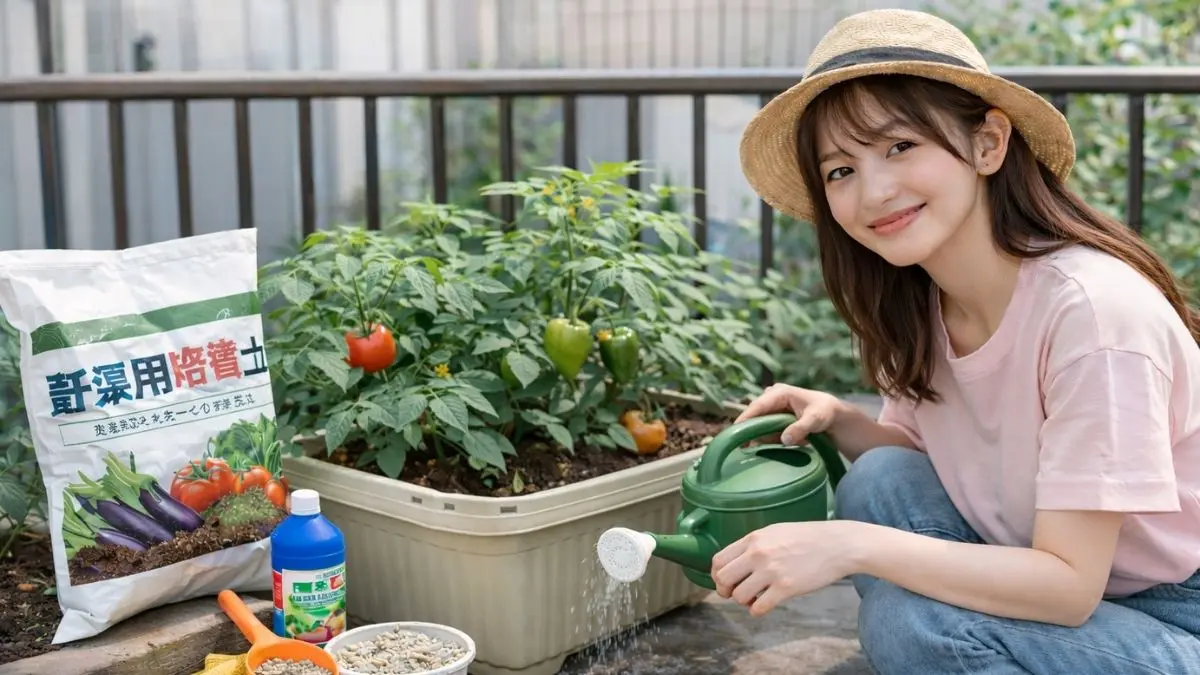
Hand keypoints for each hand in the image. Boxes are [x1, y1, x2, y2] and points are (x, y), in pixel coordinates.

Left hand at [711, 521, 858, 616]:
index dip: (718, 575)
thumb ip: (754, 545)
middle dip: (725, 590)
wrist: (837, 545)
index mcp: (754, 538)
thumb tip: (735, 563)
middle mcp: (758, 553)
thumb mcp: (775, 532)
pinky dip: (757, 611)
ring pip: (739, 596)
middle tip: (735, 594)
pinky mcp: (786, 587)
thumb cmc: (807, 538)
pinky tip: (765, 605)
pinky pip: (758, 608)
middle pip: (723, 578)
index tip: (725, 581)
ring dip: (744, 601)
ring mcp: (771, 571)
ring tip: (755, 598)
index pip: (719, 560)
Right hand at [736, 384, 843, 445]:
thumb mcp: (815, 420)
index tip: (734, 430)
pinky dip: (765, 438)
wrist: (833, 415)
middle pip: (755, 415)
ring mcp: (772, 408)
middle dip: (747, 429)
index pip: (758, 405)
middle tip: (739, 446)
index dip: (745, 418)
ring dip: (757, 435)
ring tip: (748, 449)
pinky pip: (765, 429)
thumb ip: (800, 429)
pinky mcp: (774, 418)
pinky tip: (764, 446)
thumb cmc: (825, 412)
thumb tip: (784, 439)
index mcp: (780, 393)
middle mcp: (772, 398)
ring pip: (758, 423)